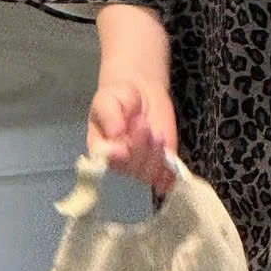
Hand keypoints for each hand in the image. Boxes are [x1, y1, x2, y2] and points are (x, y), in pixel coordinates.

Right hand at [88, 79, 178, 198]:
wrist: (142, 93)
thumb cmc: (119, 97)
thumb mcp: (108, 100)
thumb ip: (109, 116)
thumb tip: (116, 134)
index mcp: (100, 148)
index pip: (105, 160)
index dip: (115, 158)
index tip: (124, 148)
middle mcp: (119, 162)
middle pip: (129, 167)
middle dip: (138, 148)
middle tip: (143, 124)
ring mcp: (140, 164)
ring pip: (147, 172)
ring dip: (155, 156)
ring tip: (157, 133)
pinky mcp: (160, 163)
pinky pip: (164, 177)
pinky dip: (168, 175)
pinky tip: (170, 169)